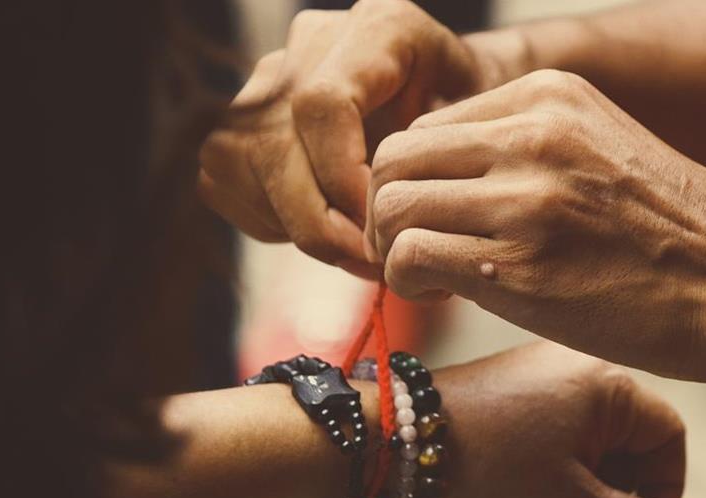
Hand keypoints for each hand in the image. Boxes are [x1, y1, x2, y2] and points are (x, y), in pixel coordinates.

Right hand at [198, 0, 492, 277]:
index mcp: (379, 28)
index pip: (323, 105)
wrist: (449, 101)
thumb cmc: (471, 122)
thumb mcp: (480, 133)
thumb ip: (436, 166)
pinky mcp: (240, 116)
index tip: (378, 227)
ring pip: (241, 166)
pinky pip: (225, 182)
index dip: (342, 179)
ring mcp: (268, 78)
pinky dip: (271, 220)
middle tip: (367, 262)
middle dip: (320, 222)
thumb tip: (382, 232)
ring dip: (294, 226)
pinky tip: (321, 224)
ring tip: (352, 251)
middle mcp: (311, 43)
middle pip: (275, 144)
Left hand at [368, 69, 705, 380]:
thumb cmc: (676, 232)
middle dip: (387, 207)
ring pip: (391, 202)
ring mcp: (525, 194)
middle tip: (409, 247)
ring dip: (392, 245)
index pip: (428, 124)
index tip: (433, 217)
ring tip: (428, 274)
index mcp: (550, 96)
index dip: (415, 178)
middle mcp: (532, 132)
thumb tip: (449, 179)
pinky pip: (408, 255)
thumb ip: (528, 149)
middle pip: (395, 155)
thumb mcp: (603, 151)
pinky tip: (442, 294)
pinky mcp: (519, 262)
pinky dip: (406, 280)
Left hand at [436, 341, 688, 497]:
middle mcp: (581, 364)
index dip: (663, 491)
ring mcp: (545, 368)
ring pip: (593, 435)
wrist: (404, 437)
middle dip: (618, 488)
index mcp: (609, 384)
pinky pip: (560, 424)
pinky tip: (529, 488)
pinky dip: (558, 461)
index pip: (668, 437)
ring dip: (586, 479)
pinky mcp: (517, 382)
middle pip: (630, 437)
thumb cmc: (492, 469)